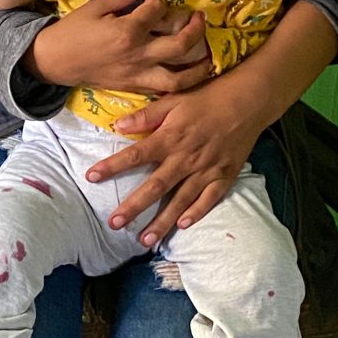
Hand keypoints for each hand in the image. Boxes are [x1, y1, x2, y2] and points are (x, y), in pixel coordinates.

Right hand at [24, 0, 212, 91]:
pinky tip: (188, 75)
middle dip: (195, 29)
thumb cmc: (73, 31)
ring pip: (179, 77)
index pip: (157, 10)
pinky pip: (165, 90)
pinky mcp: (135, 87)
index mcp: (127, 31)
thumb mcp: (96, 6)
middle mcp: (138, 55)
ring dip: (199, 67)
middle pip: (180, 44)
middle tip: (200, 18)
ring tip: (209, 56)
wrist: (54, 61)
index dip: (159, 0)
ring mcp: (138, 75)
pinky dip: (181, 85)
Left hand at [86, 71, 268, 246]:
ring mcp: (206, 170)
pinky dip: (196, 213)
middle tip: (114, 224)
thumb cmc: (205, 97)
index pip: (135, 155)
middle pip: (155, 186)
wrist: (246, 102)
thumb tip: (117, 125)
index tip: (91, 177)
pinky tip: (182, 227)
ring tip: (144, 240)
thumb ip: (146, 115)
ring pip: (180, 201)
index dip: (112, 166)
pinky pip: (208, 200)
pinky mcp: (224, 176)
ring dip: (161, 221)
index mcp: (170, 137)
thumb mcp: (173, 99)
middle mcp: (185, 158)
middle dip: (134, 207)